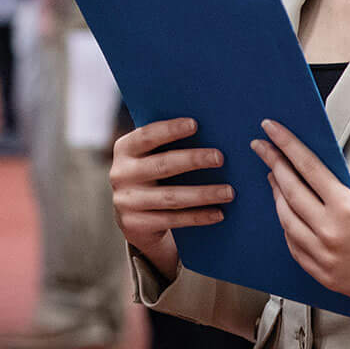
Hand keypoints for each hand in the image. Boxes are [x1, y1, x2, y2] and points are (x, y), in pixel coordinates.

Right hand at [111, 118, 234, 279]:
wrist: (132, 218)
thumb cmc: (152, 178)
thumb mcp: (150, 159)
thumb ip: (166, 146)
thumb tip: (209, 132)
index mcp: (124, 150)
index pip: (146, 136)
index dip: (169, 129)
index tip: (195, 124)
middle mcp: (120, 173)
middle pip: (161, 165)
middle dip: (193, 160)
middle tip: (220, 158)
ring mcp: (126, 201)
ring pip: (171, 197)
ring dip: (203, 194)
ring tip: (229, 191)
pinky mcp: (135, 224)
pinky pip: (172, 219)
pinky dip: (198, 216)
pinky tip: (218, 213)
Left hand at [252, 120, 349, 321]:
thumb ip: (349, 179)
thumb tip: (321, 165)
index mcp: (348, 209)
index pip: (307, 167)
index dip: (285, 144)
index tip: (269, 128)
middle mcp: (331, 233)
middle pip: (289, 190)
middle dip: (273, 164)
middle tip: (262, 149)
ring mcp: (324, 257)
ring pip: (285, 219)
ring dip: (276, 195)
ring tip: (274, 178)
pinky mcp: (323, 275)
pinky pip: (293, 246)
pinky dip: (286, 226)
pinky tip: (287, 212)